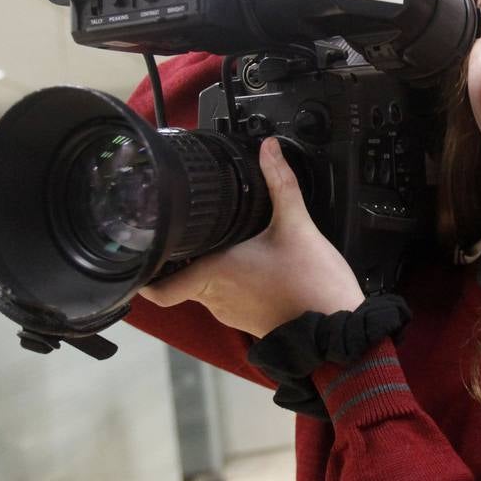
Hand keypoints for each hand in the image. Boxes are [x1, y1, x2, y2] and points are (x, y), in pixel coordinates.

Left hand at [138, 138, 365, 336]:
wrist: (338, 331)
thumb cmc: (312, 286)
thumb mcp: (298, 226)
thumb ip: (281, 184)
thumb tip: (269, 149)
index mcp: (215, 274)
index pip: (158, 289)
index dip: (144, 276)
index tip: (142, 255)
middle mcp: (216, 298)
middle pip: (184, 278)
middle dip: (188, 256)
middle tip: (193, 230)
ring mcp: (232, 313)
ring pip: (208, 289)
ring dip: (214, 269)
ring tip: (228, 243)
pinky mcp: (251, 321)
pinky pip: (231, 299)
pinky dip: (235, 283)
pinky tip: (254, 265)